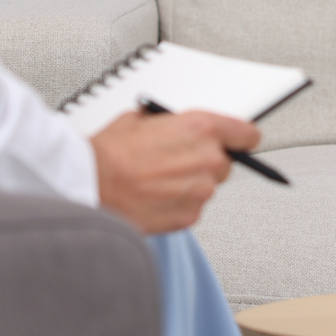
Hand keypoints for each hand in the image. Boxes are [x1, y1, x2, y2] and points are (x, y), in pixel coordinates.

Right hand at [91, 109, 259, 232]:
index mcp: (201, 129)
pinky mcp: (189, 217)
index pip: (246, 134)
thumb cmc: (109, 153)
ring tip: (156, 180)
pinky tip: (153, 197)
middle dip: (204, 162)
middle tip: (175, 162)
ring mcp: (200, 192)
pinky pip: (192, 208)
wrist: (89, 184)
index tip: (238, 142)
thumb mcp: (140, 118)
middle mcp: (208, 160)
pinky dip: (177, 204)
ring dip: (189, 185)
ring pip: (206, 187)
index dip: (240, 138)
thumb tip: (177, 127)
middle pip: (225, 163)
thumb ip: (171, 123)